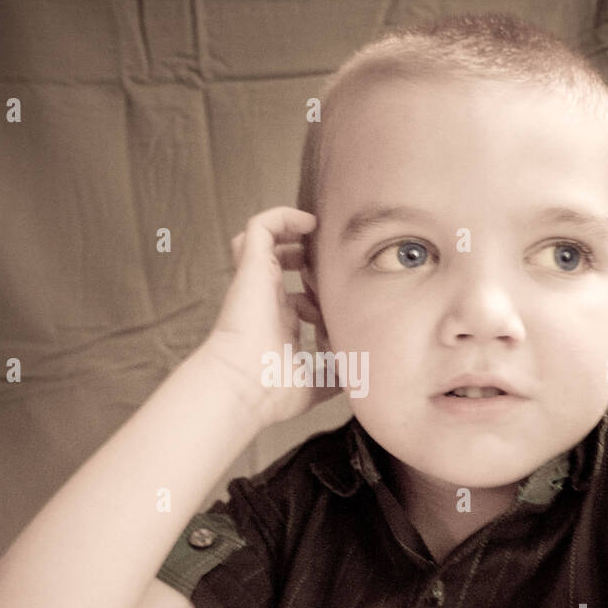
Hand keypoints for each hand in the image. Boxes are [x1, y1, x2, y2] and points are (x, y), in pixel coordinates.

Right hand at [201, 206, 335, 425]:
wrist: (245, 387)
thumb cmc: (273, 391)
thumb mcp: (319, 382)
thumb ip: (340, 372)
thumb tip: (363, 368)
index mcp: (278, 326)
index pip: (298, 300)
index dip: (322, 298)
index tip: (343, 309)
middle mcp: (266, 301)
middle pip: (283, 266)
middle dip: (310, 262)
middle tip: (335, 268)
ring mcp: (257, 282)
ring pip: (266, 240)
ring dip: (292, 235)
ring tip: (317, 238)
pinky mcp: (252, 267)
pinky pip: (261, 226)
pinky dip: (283, 216)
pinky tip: (309, 224)